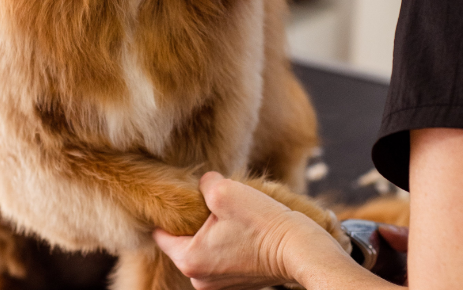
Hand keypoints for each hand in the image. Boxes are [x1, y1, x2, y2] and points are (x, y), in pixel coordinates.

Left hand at [153, 172, 352, 289]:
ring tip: (232, 214)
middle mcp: (199, 279)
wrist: (301, 250)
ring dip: (213, 228)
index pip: (160, 233)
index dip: (169, 210)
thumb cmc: (263, 223)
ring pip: (204, 245)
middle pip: (183, 239)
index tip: (181, 195)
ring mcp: (219, 283)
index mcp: (189, 260)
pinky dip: (228, 239)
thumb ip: (202, 183)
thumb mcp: (224, 190)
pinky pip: (221, 253)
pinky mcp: (237, 280)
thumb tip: (203, 183)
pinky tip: (244, 226)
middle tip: (213, 201)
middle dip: (195, 218)